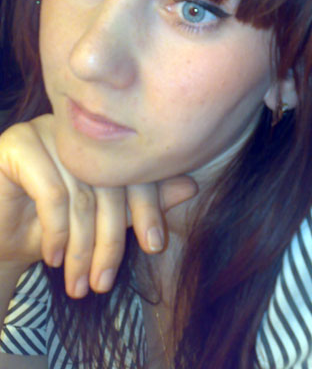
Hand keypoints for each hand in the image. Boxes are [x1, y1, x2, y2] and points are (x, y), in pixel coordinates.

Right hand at [0, 114, 196, 296]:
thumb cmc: (50, 228)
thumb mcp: (102, 220)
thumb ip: (141, 203)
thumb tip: (191, 187)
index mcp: (101, 138)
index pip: (133, 169)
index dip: (148, 206)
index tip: (156, 245)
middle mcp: (75, 129)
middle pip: (109, 184)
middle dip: (111, 239)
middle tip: (105, 282)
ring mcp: (44, 131)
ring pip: (81, 194)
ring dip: (82, 246)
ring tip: (80, 283)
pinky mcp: (16, 144)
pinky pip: (51, 192)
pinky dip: (56, 232)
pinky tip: (53, 258)